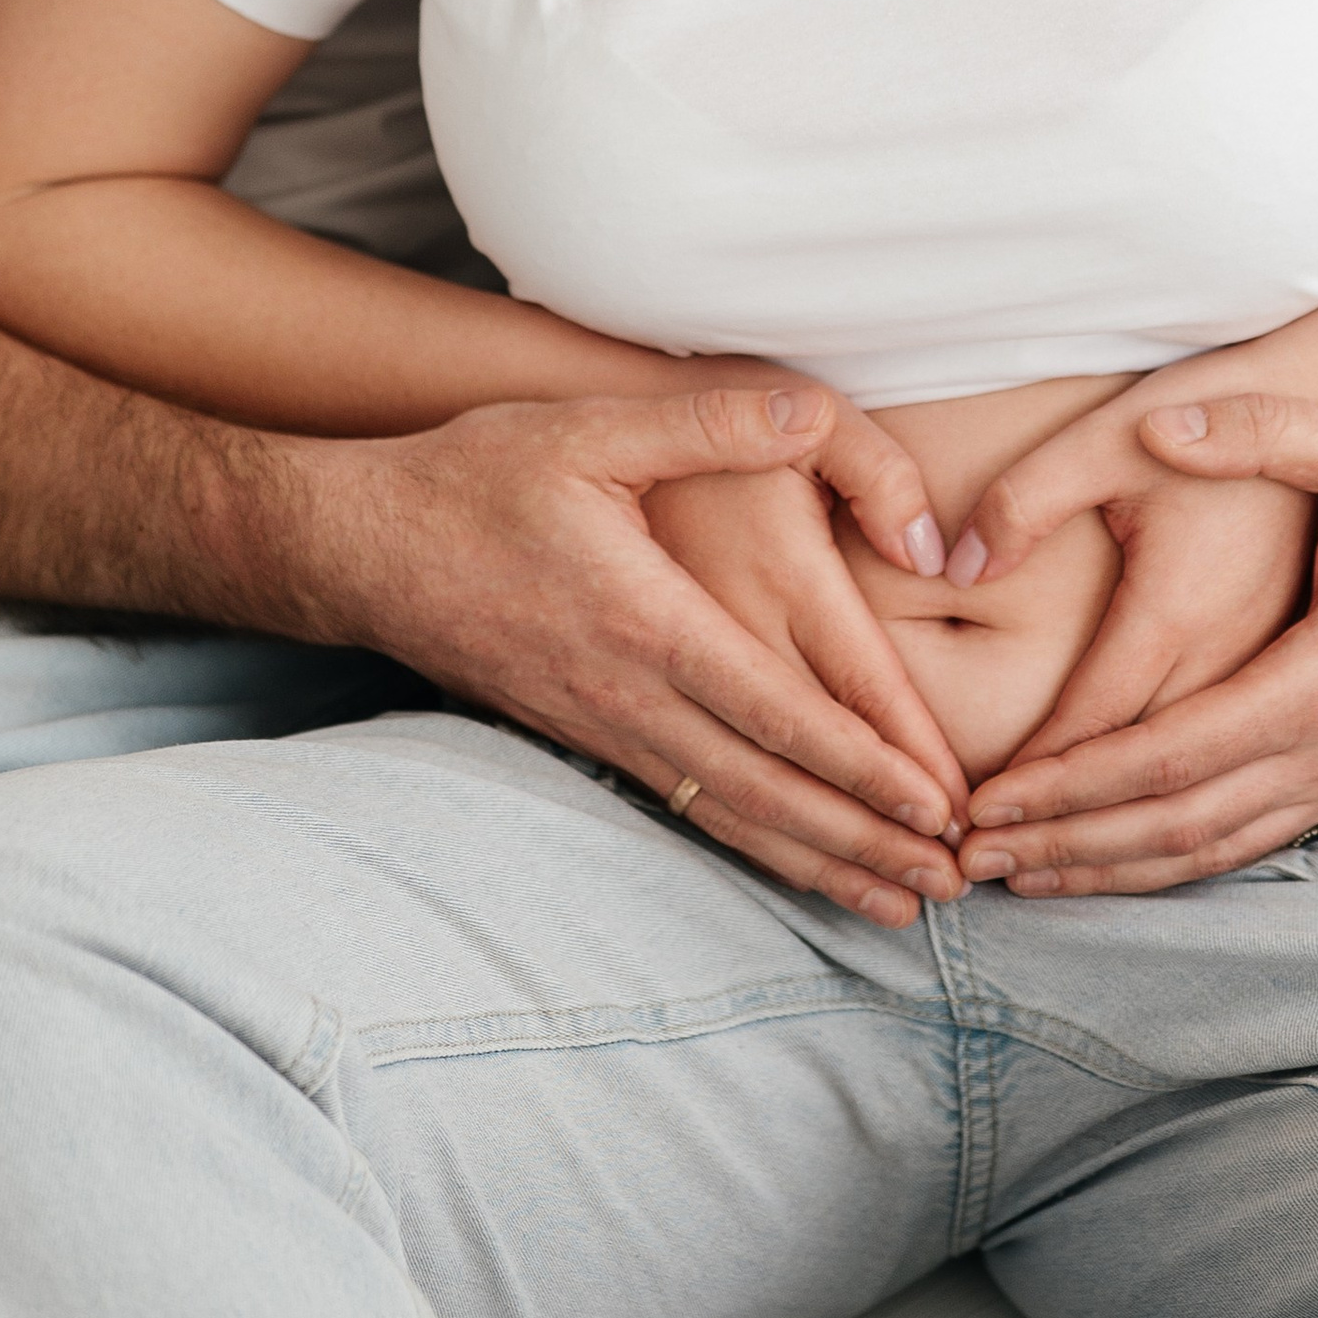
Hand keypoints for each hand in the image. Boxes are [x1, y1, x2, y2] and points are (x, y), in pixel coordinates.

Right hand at [282, 385, 969, 924]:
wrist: (362, 547)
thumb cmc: (476, 479)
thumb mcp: (590, 427)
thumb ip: (709, 420)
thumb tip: (810, 412)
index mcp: (647, 621)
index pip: (776, 712)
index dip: (863, 766)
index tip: (935, 806)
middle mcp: (630, 693)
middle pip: (766, 789)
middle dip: (865, 841)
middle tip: (954, 883)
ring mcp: (605, 726)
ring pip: (729, 816)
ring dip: (819, 862)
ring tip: (898, 905)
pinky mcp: (587, 737)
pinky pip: (688, 808)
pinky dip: (755, 846)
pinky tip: (797, 863)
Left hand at [957, 393, 1317, 893]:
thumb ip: (1256, 429)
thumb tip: (1163, 426)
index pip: (1169, 755)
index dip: (1073, 784)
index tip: (990, 797)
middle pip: (1178, 824)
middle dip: (1070, 845)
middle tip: (973, 857)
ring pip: (1212, 850)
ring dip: (1112, 868)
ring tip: (1020, 875)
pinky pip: (1248, 842)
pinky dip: (1171, 864)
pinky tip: (1111, 864)